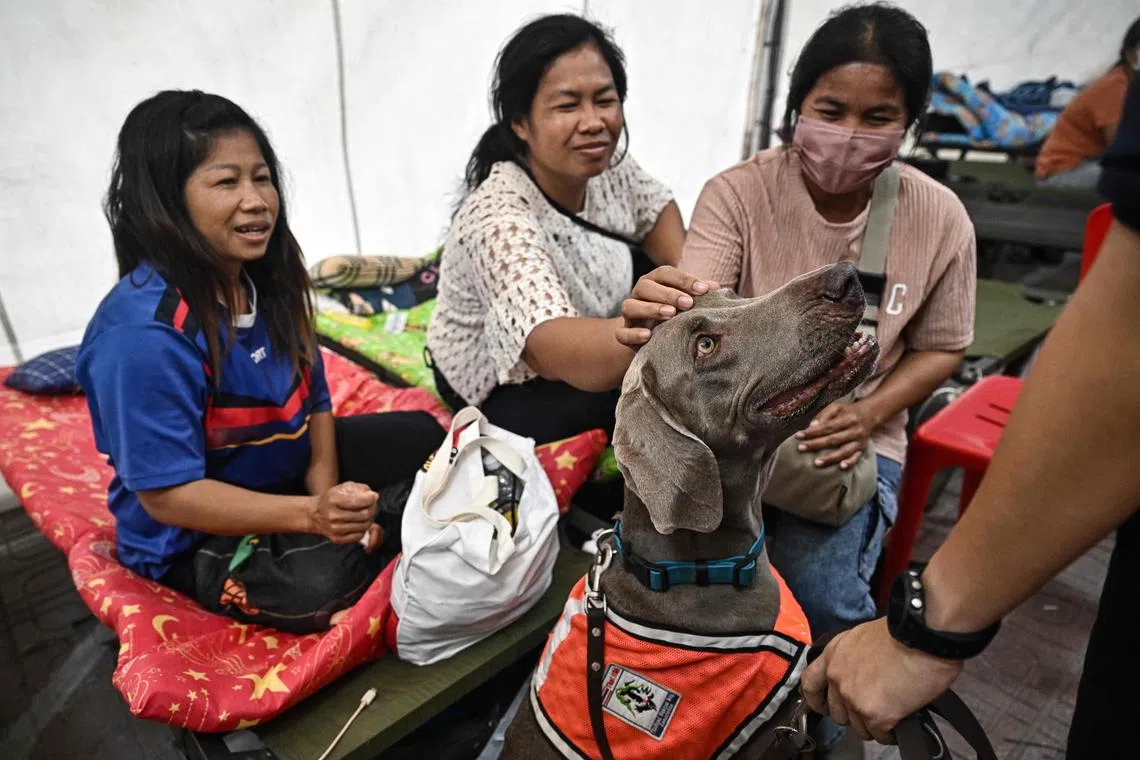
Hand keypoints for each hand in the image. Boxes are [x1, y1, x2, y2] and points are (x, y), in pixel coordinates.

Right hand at [308, 482, 378, 543]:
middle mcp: (332, 515)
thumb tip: (373, 496)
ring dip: (369, 519)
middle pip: (364, 514)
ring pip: (364, 526)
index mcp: (333, 499)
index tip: (373, 496)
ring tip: (365, 513)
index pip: (358, 501)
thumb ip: (360, 489)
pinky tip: (358, 523)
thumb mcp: (344, 487)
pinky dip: (362, 529)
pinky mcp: (337, 539)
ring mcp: (334, 529)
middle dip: (372, 508)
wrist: (316, 514)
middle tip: (371, 505)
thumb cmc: (333, 498)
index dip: (370, 498)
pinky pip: (359, 536)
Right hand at [617, 266, 718, 347]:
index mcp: (654, 281)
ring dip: (650, 309)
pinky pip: (622, 333)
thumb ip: (698, 293)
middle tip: (688, 303)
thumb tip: (716, 287)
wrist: (653, 337)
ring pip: (630, 306)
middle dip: (668, 294)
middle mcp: (638, 294)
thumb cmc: (674, 314)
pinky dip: (633, 333)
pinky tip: (648, 335)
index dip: (684, 280)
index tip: (703, 289)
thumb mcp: (686, 301)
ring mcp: (629, 314)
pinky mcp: (624, 333)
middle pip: (646, 286)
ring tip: (670, 314)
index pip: (665, 273)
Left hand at [795, 401, 876, 468]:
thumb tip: (811, 426)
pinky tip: (841, 467)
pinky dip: (850, 463)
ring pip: (844, 451)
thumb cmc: (848, 412)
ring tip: (816, 463)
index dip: (813, 432)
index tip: (799, 436)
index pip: (828, 426)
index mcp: (848, 418)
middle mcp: (855, 430)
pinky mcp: (862, 449)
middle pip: (834, 439)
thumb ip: (823, 415)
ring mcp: (859, 441)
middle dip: (816, 444)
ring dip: (830, 458)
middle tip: (801, 448)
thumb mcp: (836, 407)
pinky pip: (856, 458)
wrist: (869, 415)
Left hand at [801, 618, 963, 743]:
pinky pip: (880, 735)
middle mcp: (837, 677)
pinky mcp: (874, 715)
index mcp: (833, 654)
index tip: (824, 707)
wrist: (921, 636)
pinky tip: (901, 721)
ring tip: (892, 713)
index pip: (810, 684)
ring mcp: (853, 698)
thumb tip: (860, 674)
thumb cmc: (901, 632)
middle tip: (873, 709)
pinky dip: (891, 733)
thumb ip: (852, 658)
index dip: (817, 700)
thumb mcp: (863, 637)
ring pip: (859, 728)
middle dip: (854, 715)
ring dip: (874, 725)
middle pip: (837, 713)